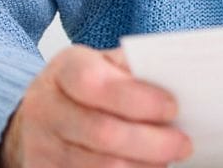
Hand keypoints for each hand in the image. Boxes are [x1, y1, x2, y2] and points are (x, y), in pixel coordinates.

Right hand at [0, 45, 191, 167]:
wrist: (40, 116)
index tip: (173, 107)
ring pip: (99, 166)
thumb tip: (180, 82)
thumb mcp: (104, 64)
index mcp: (64, 70)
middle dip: (150, 142)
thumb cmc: (86, 86)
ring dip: (141, 166)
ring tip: (167, 159)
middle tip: (183, 143)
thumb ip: (134, 70)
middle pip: (102, 132)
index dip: (135, 98)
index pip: (95, 83)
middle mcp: (46, 109)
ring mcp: (41, 148)